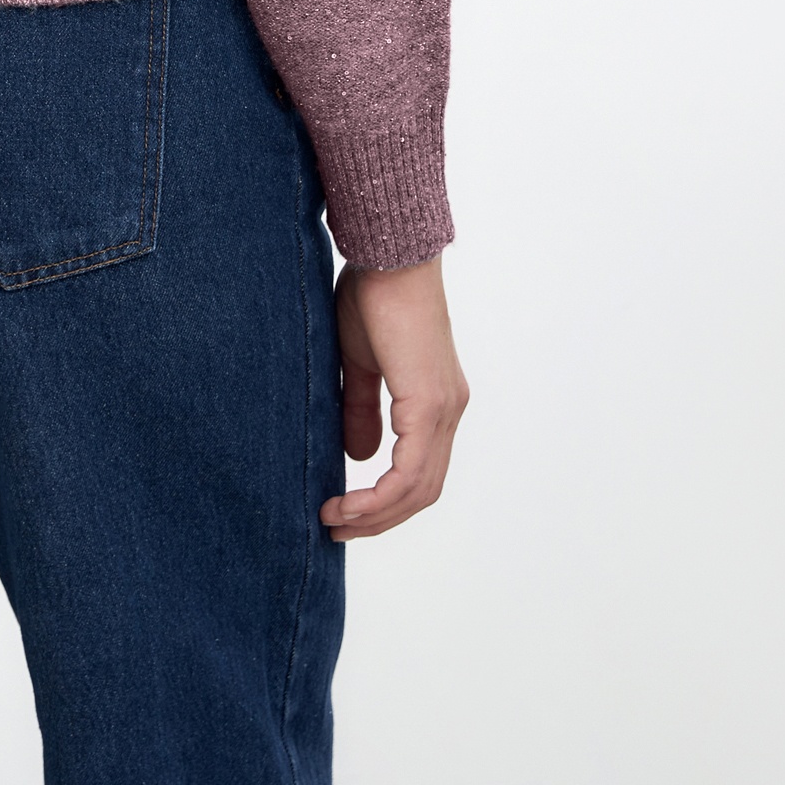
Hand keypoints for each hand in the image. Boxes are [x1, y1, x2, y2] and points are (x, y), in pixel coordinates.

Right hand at [320, 254, 467, 540]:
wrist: (390, 255)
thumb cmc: (373, 294)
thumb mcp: (360, 361)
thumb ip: (362, 407)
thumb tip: (358, 456)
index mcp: (436, 401)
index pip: (420, 470)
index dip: (385, 499)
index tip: (345, 510)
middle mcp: (448, 411)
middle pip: (423, 490)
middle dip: (380, 518)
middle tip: (337, 528)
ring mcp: (443, 410)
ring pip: (418, 489)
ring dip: (376, 515)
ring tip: (336, 521)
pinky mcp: (429, 404)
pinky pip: (409, 471)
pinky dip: (380, 496)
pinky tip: (349, 503)